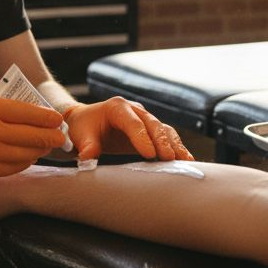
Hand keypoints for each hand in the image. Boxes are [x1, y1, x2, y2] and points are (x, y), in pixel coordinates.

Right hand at [0, 94, 65, 184]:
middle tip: (60, 137)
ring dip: (36, 153)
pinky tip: (27, 159)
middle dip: (47, 137)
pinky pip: (5, 169)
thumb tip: (34, 115)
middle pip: (25, 136)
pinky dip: (20, 164)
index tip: (57, 119)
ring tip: (44, 148)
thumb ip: (0, 109)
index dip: (44, 117)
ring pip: (18, 156)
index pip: (23, 112)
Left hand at [64, 97, 193, 162]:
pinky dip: (177, 147)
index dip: (142, 138)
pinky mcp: (150, 130)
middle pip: (153, 124)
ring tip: (185, 161)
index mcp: (117, 107)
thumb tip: (88, 158)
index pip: (132, 123)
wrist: (87, 122)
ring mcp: (145, 119)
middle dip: (162, 142)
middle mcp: (135, 110)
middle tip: (170, 159)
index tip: (150, 155)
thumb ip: (87, 146)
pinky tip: (186, 160)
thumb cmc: (83, 128)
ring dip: (175, 145)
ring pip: (164, 129)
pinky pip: (167, 136)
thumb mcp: (81, 136)